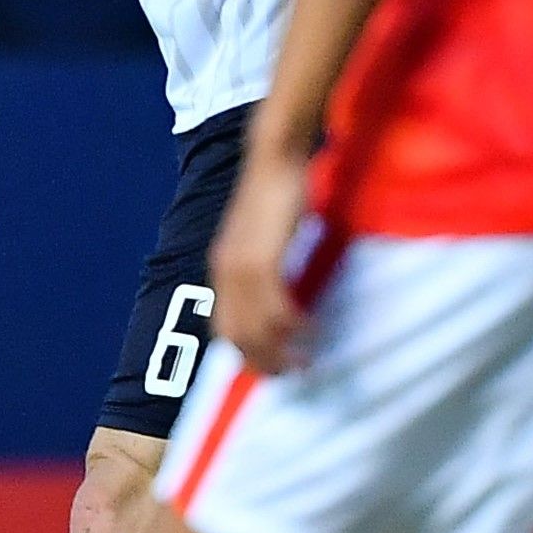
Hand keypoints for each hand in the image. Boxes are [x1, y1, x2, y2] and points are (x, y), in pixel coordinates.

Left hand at [207, 142, 317, 375]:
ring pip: (257, 328)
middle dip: (264, 362)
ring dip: (282, 350)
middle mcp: (225, 273)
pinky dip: (295, 326)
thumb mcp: (262, 237)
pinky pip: (277, 307)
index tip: (271, 366)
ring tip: (307, 360)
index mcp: (220, 269)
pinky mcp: (264, 260)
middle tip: (292, 374)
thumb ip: (263, 264)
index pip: (223, 328)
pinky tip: (312, 330)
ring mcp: (242, 267)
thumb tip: (278, 293)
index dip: (246, 354)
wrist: (275, 158)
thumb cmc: (276, 193)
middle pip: (237, 337)